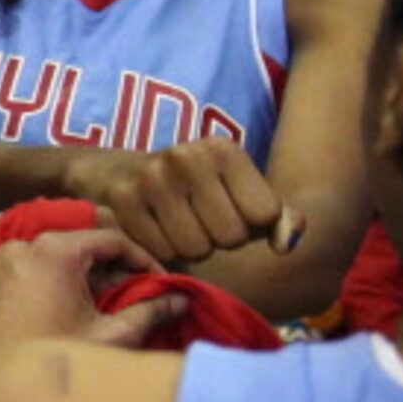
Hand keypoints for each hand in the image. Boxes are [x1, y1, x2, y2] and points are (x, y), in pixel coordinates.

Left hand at [0, 213, 178, 359]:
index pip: (110, 239)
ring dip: (81, 279)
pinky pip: (25, 273)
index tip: (160, 281)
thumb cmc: (54, 365)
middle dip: (110, 271)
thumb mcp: (111, 337)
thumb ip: (150, 311)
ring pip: (51, 260)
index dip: (142, 259)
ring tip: (103, 310)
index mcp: (52, 251)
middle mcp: (19, 248)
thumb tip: (181, 300)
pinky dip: (50, 285)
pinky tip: (67, 313)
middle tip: (134, 298)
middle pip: (79, 247)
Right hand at [61, 139, 294, 268]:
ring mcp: (152, 175)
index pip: (264, 214)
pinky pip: (161, 251)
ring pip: (196, 248)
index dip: (248, 224)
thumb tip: (287, 245)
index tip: (227, 211)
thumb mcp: (239, 194)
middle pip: (231, 235)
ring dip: (188, 250)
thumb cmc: (191, 191)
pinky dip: (160, 252)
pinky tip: (152, 232)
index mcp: (224, 149)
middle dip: (217, 240)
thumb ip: (279, 218)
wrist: (114, 173)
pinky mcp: (123, 197)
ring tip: (175, 228)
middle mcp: (189, 155)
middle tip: (197, 223)